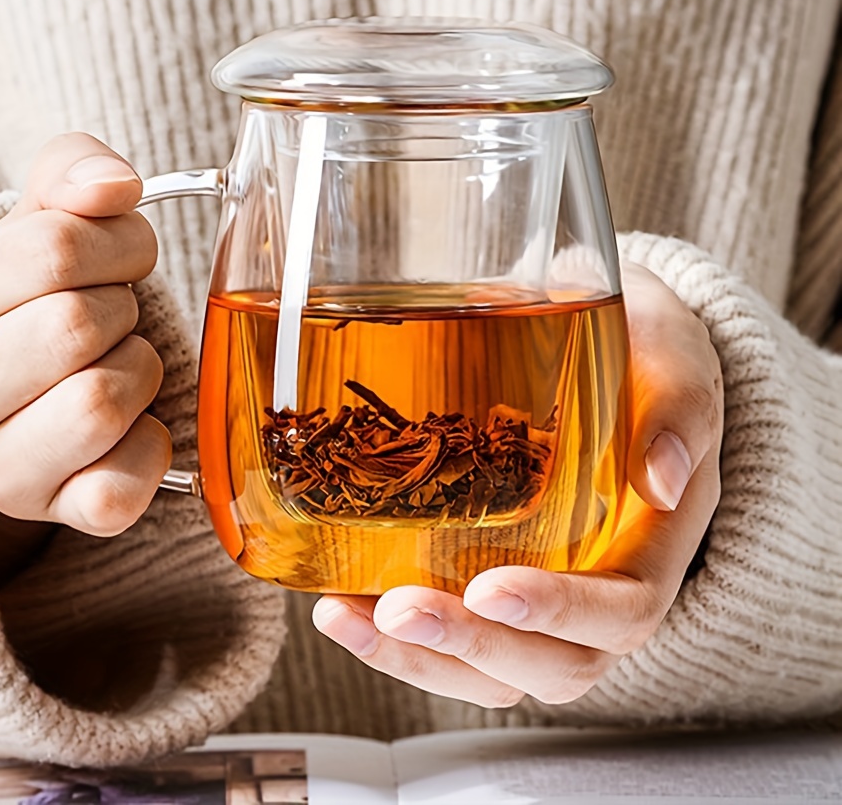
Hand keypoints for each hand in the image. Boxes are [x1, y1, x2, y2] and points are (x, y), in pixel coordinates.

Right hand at [0, 133, 169, 553]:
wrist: (27, 379)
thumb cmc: (37, 294)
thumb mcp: (41, 217)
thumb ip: (72, 173)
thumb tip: (112, 187)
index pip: (52, 252)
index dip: (117, 246)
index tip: (116, 260)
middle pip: (75, 326)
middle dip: (119, 310)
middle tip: (107, 317)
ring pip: (101, 402)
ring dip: (135, 371)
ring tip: (111, 365)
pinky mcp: (48, 510)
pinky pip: (121, 486)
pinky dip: (147, 446)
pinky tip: (126, 425)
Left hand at [312, 264, 723, 706]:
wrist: (616, 352)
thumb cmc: (644, 355)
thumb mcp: (673, 358)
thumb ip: (678, 404)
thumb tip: (665, 476)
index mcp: (655, 542)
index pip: (624, 609)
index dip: (560, 613)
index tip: (490, 590)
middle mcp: (604, 586)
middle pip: (554, 662)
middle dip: (473, 646)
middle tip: (400, 611)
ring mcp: (548, 592)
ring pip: (497, 668)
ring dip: (422, 659)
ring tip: (349, 619)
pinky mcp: (499, 579)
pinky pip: (459, 636)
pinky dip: (397, 637)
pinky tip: (342, 606)